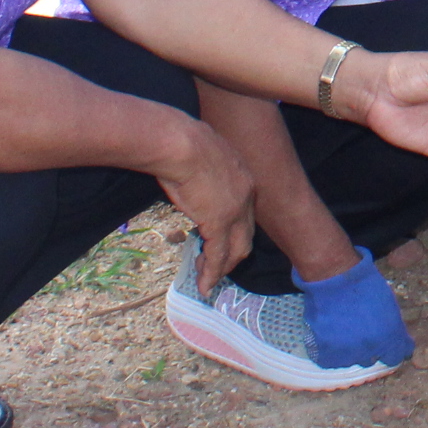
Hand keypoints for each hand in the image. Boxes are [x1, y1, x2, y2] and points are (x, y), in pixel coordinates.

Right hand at [153, 121, 257, 293]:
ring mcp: (235, 211)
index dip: (233, 232)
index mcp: (244, 177)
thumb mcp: (203, 156)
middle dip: (231, 255)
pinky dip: (212, 273)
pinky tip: (204, 284)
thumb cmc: (182, 143)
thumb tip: (191, 178)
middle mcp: (247, 195)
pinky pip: (218, 255)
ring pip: (235, 250)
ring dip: (221, 268)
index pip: (245, 214)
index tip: (217, 242)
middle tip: (213, 266)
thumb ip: (205, 172)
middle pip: (245, 235)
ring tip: (206, 280)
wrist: (180, 143)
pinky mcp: (219, 223)